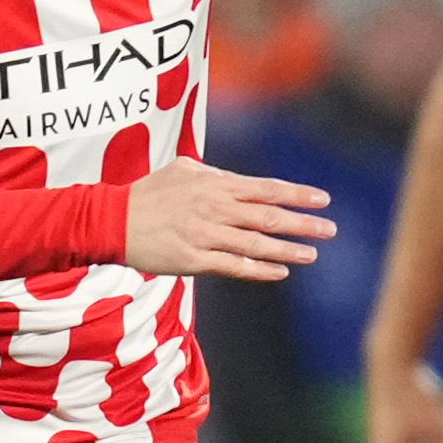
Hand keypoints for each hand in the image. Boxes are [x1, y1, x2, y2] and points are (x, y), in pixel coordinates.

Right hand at [122, 159, 333, 281]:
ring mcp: (206, 235)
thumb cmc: (148, 193)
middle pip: (269, 216)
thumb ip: (214, 174)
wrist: (112, 221)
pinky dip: (259, 269)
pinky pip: (234, 266)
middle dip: (303, 223)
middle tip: (330, 229)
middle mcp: (215, 208)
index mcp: (215, 185)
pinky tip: (280, 272)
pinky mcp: (194, 260)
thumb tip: (238, 181)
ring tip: (313, 254)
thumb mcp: (182, 170)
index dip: (298, 194)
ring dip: (288, 249)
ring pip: (256, 244)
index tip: (322, 200)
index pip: (266, 189)